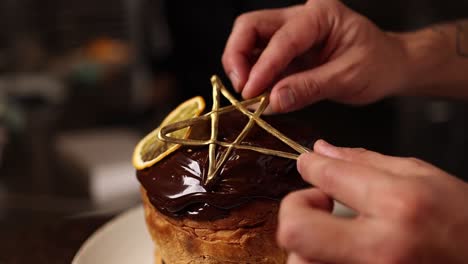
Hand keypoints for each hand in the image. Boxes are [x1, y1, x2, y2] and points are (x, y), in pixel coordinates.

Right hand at [222, 0, 408, 112]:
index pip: (282, 38)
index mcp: (321, 15)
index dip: (262, 66)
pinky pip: (259, 59)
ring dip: (241, 67)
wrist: (389, 66)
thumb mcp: (348, 78)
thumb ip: (309, 88)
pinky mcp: (287, 52)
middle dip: (238, 56)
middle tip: (240, 88)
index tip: (250, 92)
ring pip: (249, 40)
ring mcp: (291, 34)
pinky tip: (257, 94)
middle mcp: (301, 18)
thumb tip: (272, 101)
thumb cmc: (378, 65)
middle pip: (251, 26)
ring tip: (248, 95)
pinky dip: (253, 77)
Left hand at [277, 140, 467, 262]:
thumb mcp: (422, 176)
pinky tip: (341, 249)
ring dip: (306, 241)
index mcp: (398, 204)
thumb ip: (365, 162)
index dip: (310, 165)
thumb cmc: (463, 223)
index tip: (310, 165)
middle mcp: (379, 248)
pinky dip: (318, 258)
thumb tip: (322, 151)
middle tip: (318, 204)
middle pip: (295, 229)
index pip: (327, 175)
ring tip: (335, 233)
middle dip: (295, 209)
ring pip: (300, 260)